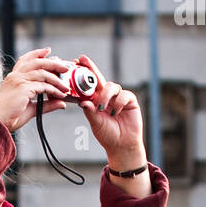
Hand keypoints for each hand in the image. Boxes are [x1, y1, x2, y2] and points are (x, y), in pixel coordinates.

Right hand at [0, 49, 70, 131]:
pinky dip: (53, 90)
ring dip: (56, 79)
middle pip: (37, 62)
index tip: (48, 51)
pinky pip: (43, 86)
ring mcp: (19, 81)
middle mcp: (16, 76)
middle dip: (53, 63)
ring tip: (65, 86)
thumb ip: (47, 104)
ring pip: (42, 73)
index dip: (37, 54)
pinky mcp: (24, 88)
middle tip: (65, 67)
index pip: (26, 59)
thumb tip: (61, 102)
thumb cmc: (9, 117)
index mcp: (13, 78)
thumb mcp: (31, 108)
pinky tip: (60, 94)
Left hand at [73, 55, 146, 169]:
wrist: (122, 145)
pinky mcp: (130, 100)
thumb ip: (90, 112)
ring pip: (111, 86)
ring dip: (105, 95)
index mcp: (96, 101)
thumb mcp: (95, 123)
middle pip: (99, 79)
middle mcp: (107, 97)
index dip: (83, 75)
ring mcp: (119, 97)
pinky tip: (116, 113)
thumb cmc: (107, 135)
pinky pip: (124, 95)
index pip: (89, 85)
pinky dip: (119, 103)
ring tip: (102, 107)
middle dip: (91, 68)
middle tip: (83, 60)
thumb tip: (82, 101)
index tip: (75, 64)